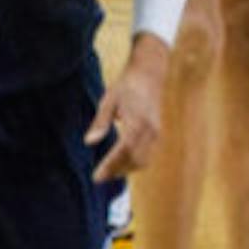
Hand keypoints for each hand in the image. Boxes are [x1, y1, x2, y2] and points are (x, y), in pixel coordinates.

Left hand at [88, 46, 165, 181]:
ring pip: (143, 160)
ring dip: (126, 169)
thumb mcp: (109, 100)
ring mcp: (157, 132)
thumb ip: (100, 122)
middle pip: (135, 160)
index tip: (96, 177)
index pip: (124, 151)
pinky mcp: (158, 132)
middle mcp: (151, 130)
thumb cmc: (128, 84)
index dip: (110, 166)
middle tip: (99, 177)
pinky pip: (148, 154)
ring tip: (109, 172)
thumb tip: (89, 142)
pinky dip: (135, 162)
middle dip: (117, 171)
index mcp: (138, 121)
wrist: (151, 72)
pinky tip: (122, 162)